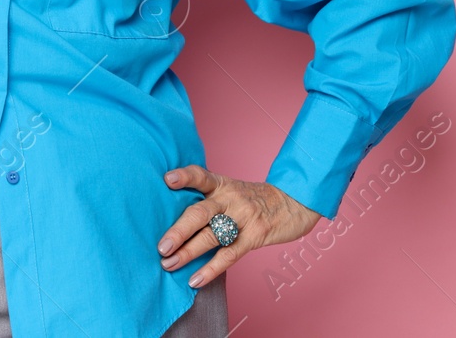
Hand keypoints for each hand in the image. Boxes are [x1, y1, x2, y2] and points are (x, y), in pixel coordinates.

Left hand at [156, 165, 321, 287]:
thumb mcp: (232, 188)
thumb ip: (208, 198)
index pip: (201, 176)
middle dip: (179, 230)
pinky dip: (210, 269)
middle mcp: (230, 198)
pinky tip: (195, 279)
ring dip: (189, 252)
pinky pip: (229, 254)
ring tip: (169, 264)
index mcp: (221, 184)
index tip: (167, 180)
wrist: (294, 201)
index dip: (184, 177)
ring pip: (212, 236)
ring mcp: (243, 217)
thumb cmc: (254, 198)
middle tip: (161, 247)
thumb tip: (173, 216)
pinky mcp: (254, 236)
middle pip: (201, 212)